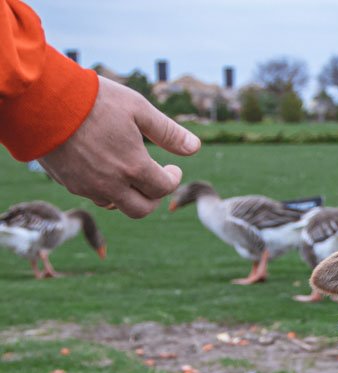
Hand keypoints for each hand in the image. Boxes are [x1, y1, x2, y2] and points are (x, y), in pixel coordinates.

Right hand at [38, 77, 200, 217]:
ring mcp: (87, 186)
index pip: (163, 187)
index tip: (172, 168)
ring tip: (130, 174)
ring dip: (129, 196)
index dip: (173, 179)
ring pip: (116, 205)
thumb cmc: (93, 99)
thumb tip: (195, 147)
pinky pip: (93, 196)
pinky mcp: (68, 183)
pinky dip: (105, 190)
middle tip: (155, 180)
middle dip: (154, 197)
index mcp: (133, 167)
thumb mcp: (137, 108)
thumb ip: (168, 131)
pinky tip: (105, 171)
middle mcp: (111, 184)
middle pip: (142, 209)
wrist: (42, 101)